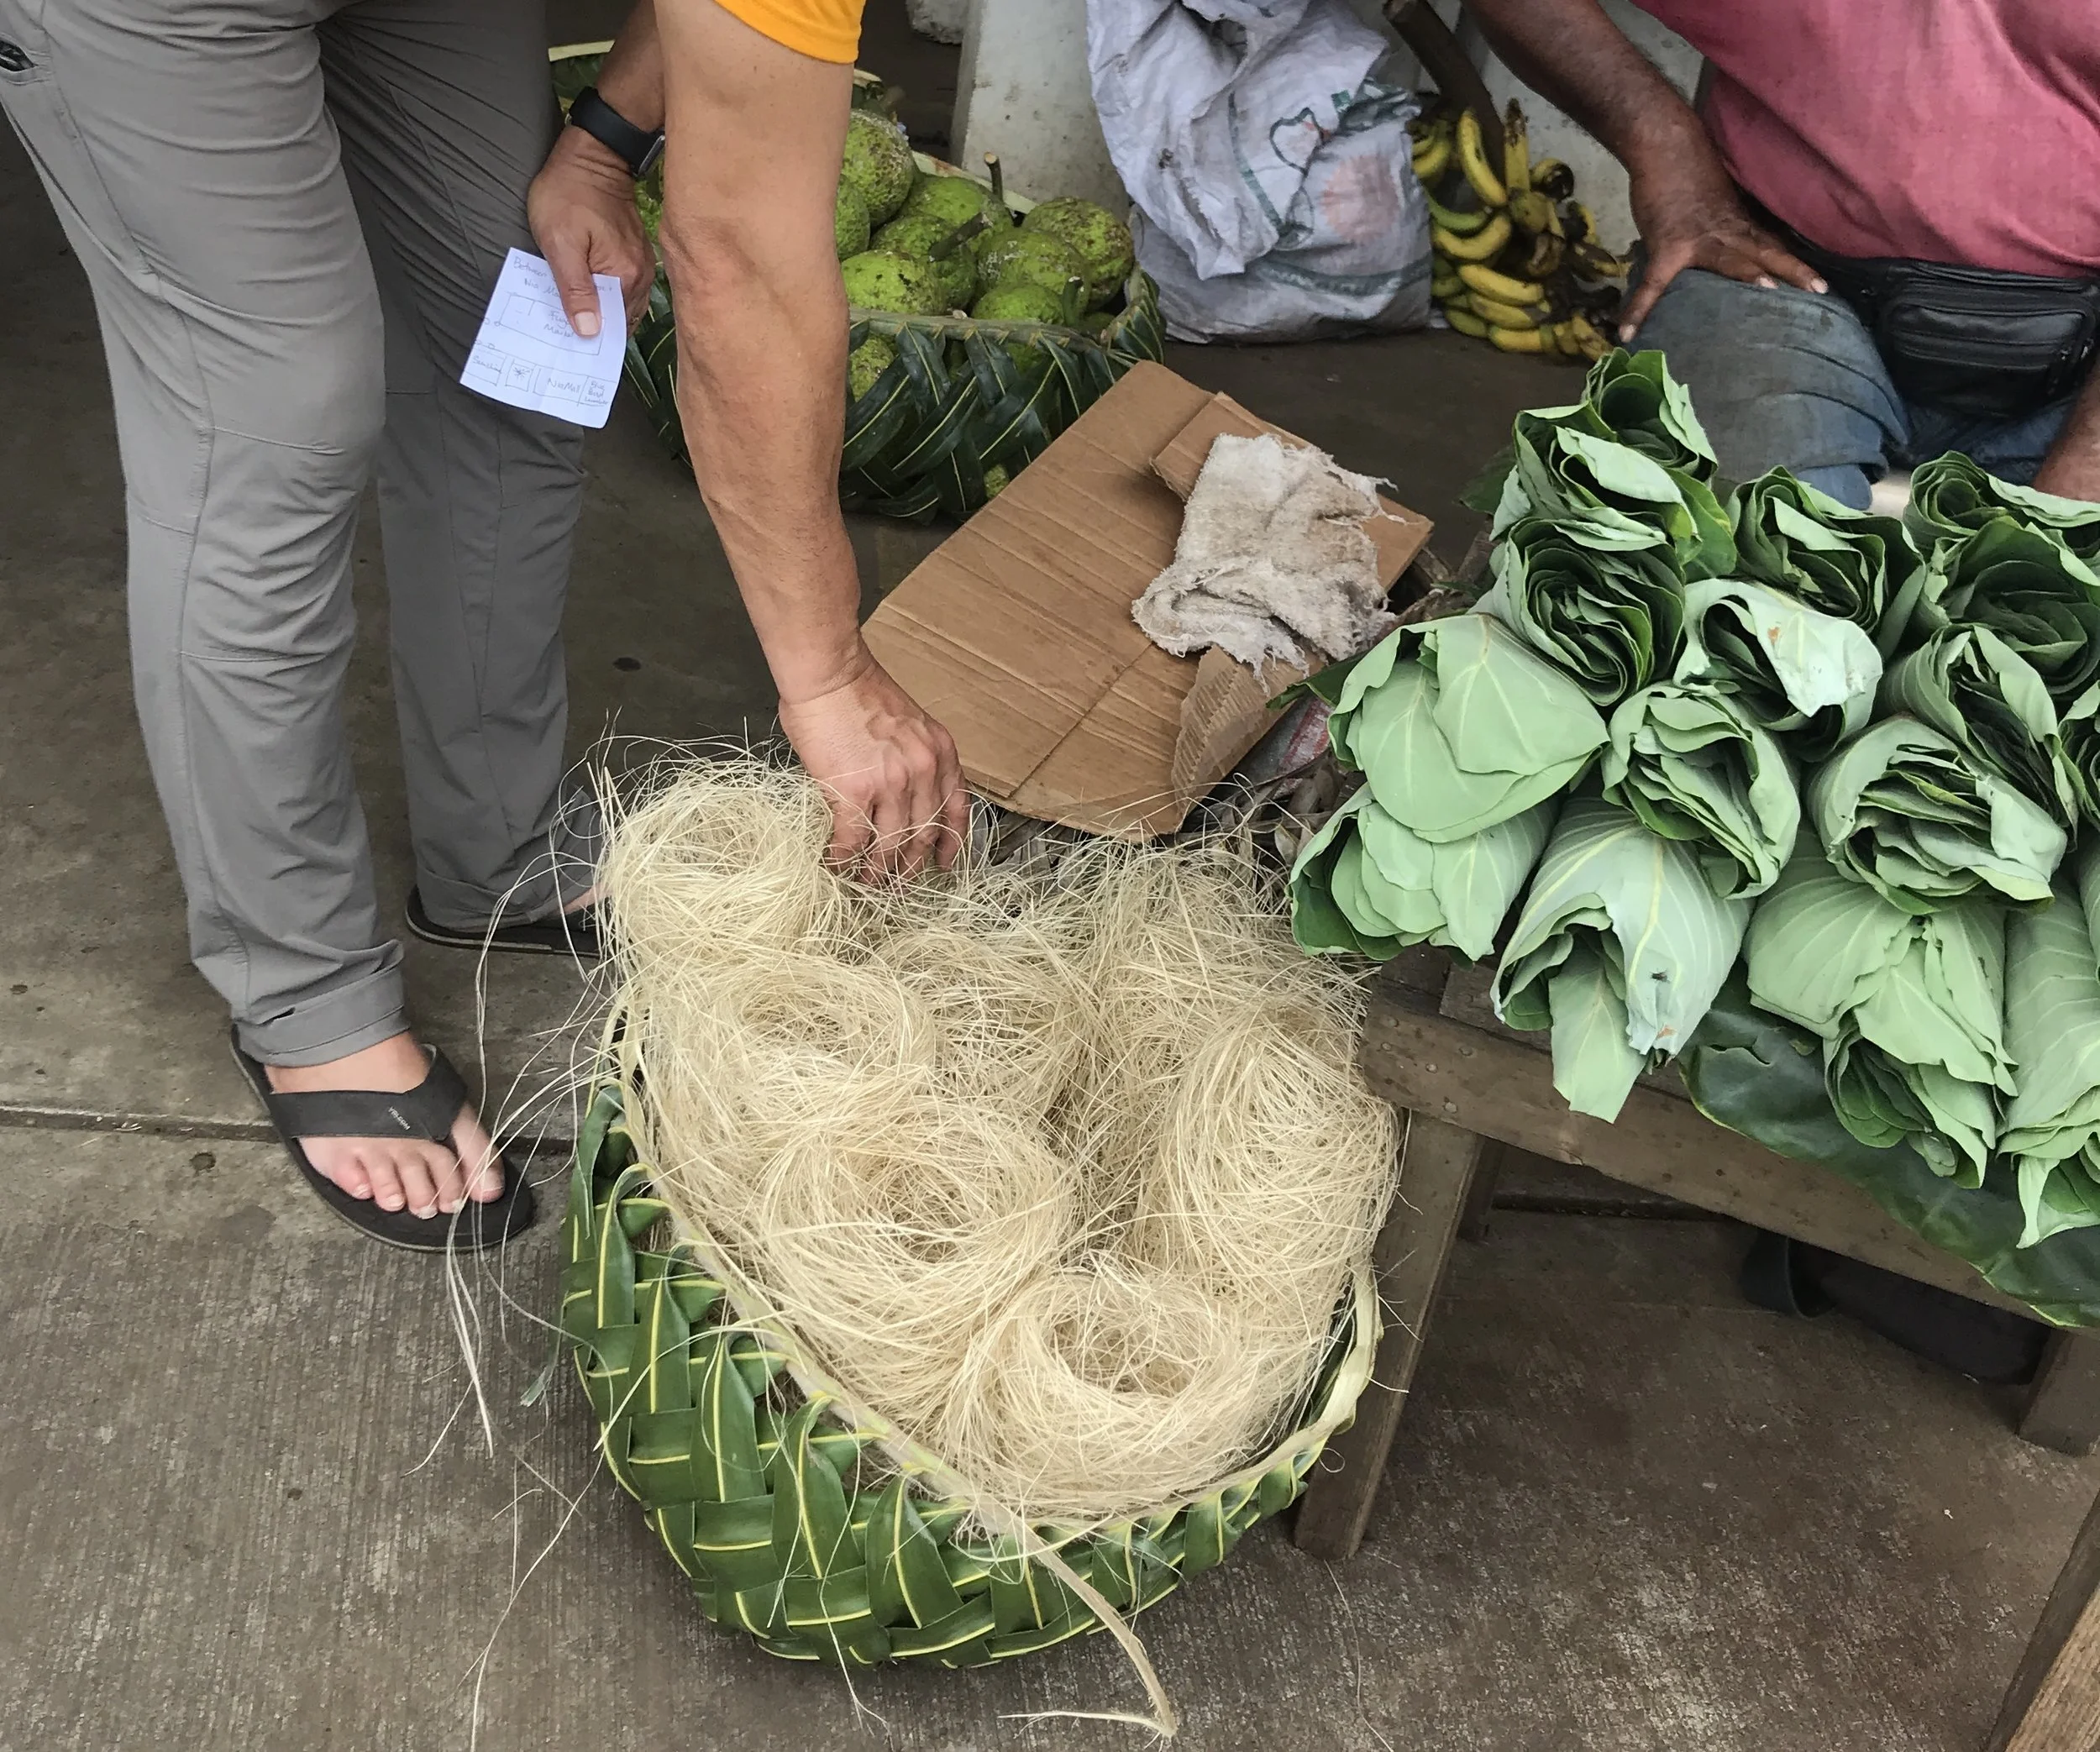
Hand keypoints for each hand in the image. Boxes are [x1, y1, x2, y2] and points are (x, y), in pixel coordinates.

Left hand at [527, 128, 656, 339]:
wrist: (592, 155)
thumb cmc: (568, 194)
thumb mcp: (560, 243)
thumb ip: (575, 290)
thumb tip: (589, 332)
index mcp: (625, 277)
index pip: (612, 326)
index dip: (592, 341)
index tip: (570, 352)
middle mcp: (641, 276)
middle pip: (621, 320)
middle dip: (598, 331)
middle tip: (568, 340)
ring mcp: (642, 265)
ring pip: (624, 306)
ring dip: (604, 316)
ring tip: (578, 322)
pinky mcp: (637, 254)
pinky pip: (625, 289)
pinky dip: (609, 298)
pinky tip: (591, 298)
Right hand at [776, 646, 969, 879]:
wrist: (829, 675)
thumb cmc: (858, 691)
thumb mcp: (909, 724)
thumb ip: (912, 760)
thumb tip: (896, 795)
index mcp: (940, 754)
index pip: (957, 809)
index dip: (952, 843)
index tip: (945, 864)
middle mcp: (923, 772)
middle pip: (924, 835)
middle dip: (911, 867)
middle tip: (898, 885)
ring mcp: (891, 784)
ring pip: (890, 846)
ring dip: (878, 872)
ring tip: (866, 884)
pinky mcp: (854, 792)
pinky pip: (852, 840)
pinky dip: (844, 858)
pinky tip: (836, 865)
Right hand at [1618, 140, 1827, 339]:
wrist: (1664, 145)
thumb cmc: (1685, 168)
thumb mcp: (1714, 199)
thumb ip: (1720, 226)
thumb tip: (1718, 246)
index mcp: (1736, 223)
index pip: (1771, 246)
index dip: (1795, 263)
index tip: (1820, 284)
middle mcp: (1725, 231)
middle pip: (1766, 251)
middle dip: (1794, 270)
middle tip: (1822, 291)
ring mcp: (1697, 240)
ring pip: (1730, 260)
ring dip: (1749, 274)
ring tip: (1770, 292)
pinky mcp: (1667, 247)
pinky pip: (1653, 285)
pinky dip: (1639, 309)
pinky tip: (1627, 333)